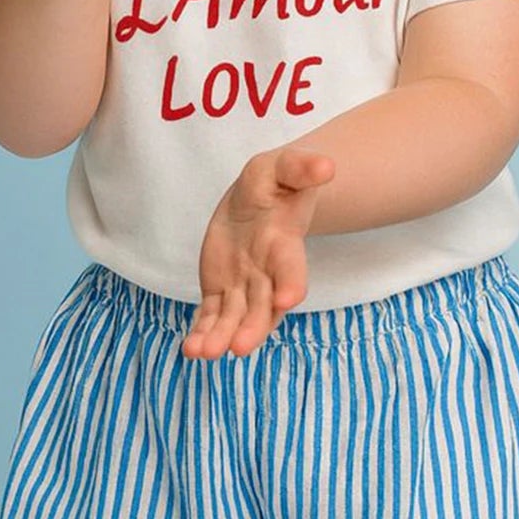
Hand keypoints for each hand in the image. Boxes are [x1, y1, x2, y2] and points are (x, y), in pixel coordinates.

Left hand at [182, 147, 336, 359]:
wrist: (259, 198)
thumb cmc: (276, 181)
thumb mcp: (284, 166)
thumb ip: (302, 167)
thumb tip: (326, 165)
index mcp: (285, 244)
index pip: (292, 268)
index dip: (291, 283)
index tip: (288, 301)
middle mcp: (267, 273)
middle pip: (262, 305)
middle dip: (252, 326)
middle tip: (239, 347)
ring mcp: (244, 285)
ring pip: (235, 317)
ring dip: (221, 336)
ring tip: (204, 354)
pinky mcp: (221, 290)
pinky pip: (211, 314)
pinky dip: (202, 331)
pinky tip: (191, 349)